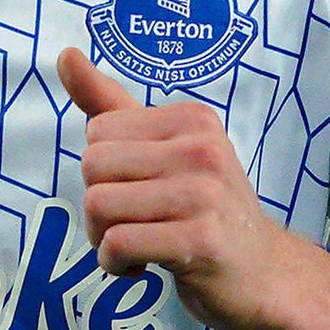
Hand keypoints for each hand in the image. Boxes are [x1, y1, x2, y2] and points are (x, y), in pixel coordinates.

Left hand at [57, 46, 329, 329]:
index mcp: (192, 119)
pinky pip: (118, 243)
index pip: (98, 132)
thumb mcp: (165, 149)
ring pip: (98, 205)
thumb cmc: (206, 211)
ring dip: (103, 239)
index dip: (103, 171)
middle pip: (92, 166)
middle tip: (131, 224)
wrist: (264, 274)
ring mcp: (204, 195)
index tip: (136, 192)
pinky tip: (142, 266)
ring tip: (137, 245)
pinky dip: (115, 263)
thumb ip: (112, 104)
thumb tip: (65, 56)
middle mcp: (202, 149)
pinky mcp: (200, 241)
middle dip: (97, 206)